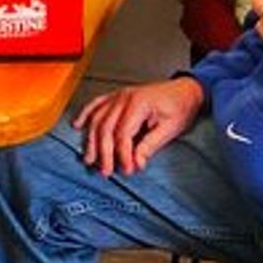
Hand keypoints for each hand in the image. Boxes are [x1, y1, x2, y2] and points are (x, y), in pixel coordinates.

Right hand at [71, 78, 205, 177]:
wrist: (185, 91)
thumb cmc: (180, 107)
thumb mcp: (170, 129)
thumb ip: (150, 145)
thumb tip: (136, 162)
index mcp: (139, 103)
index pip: (123, 134)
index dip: (123, 154)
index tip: (127, 169)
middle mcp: (124, 97)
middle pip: (106, 128)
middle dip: (104, 152)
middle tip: (106, 171)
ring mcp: (118, 96)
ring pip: (97, 119)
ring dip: (91, 140)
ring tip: (89, 159)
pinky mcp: (116, 97)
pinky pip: (96, 105)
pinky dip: (85, 115)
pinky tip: (77, 126)